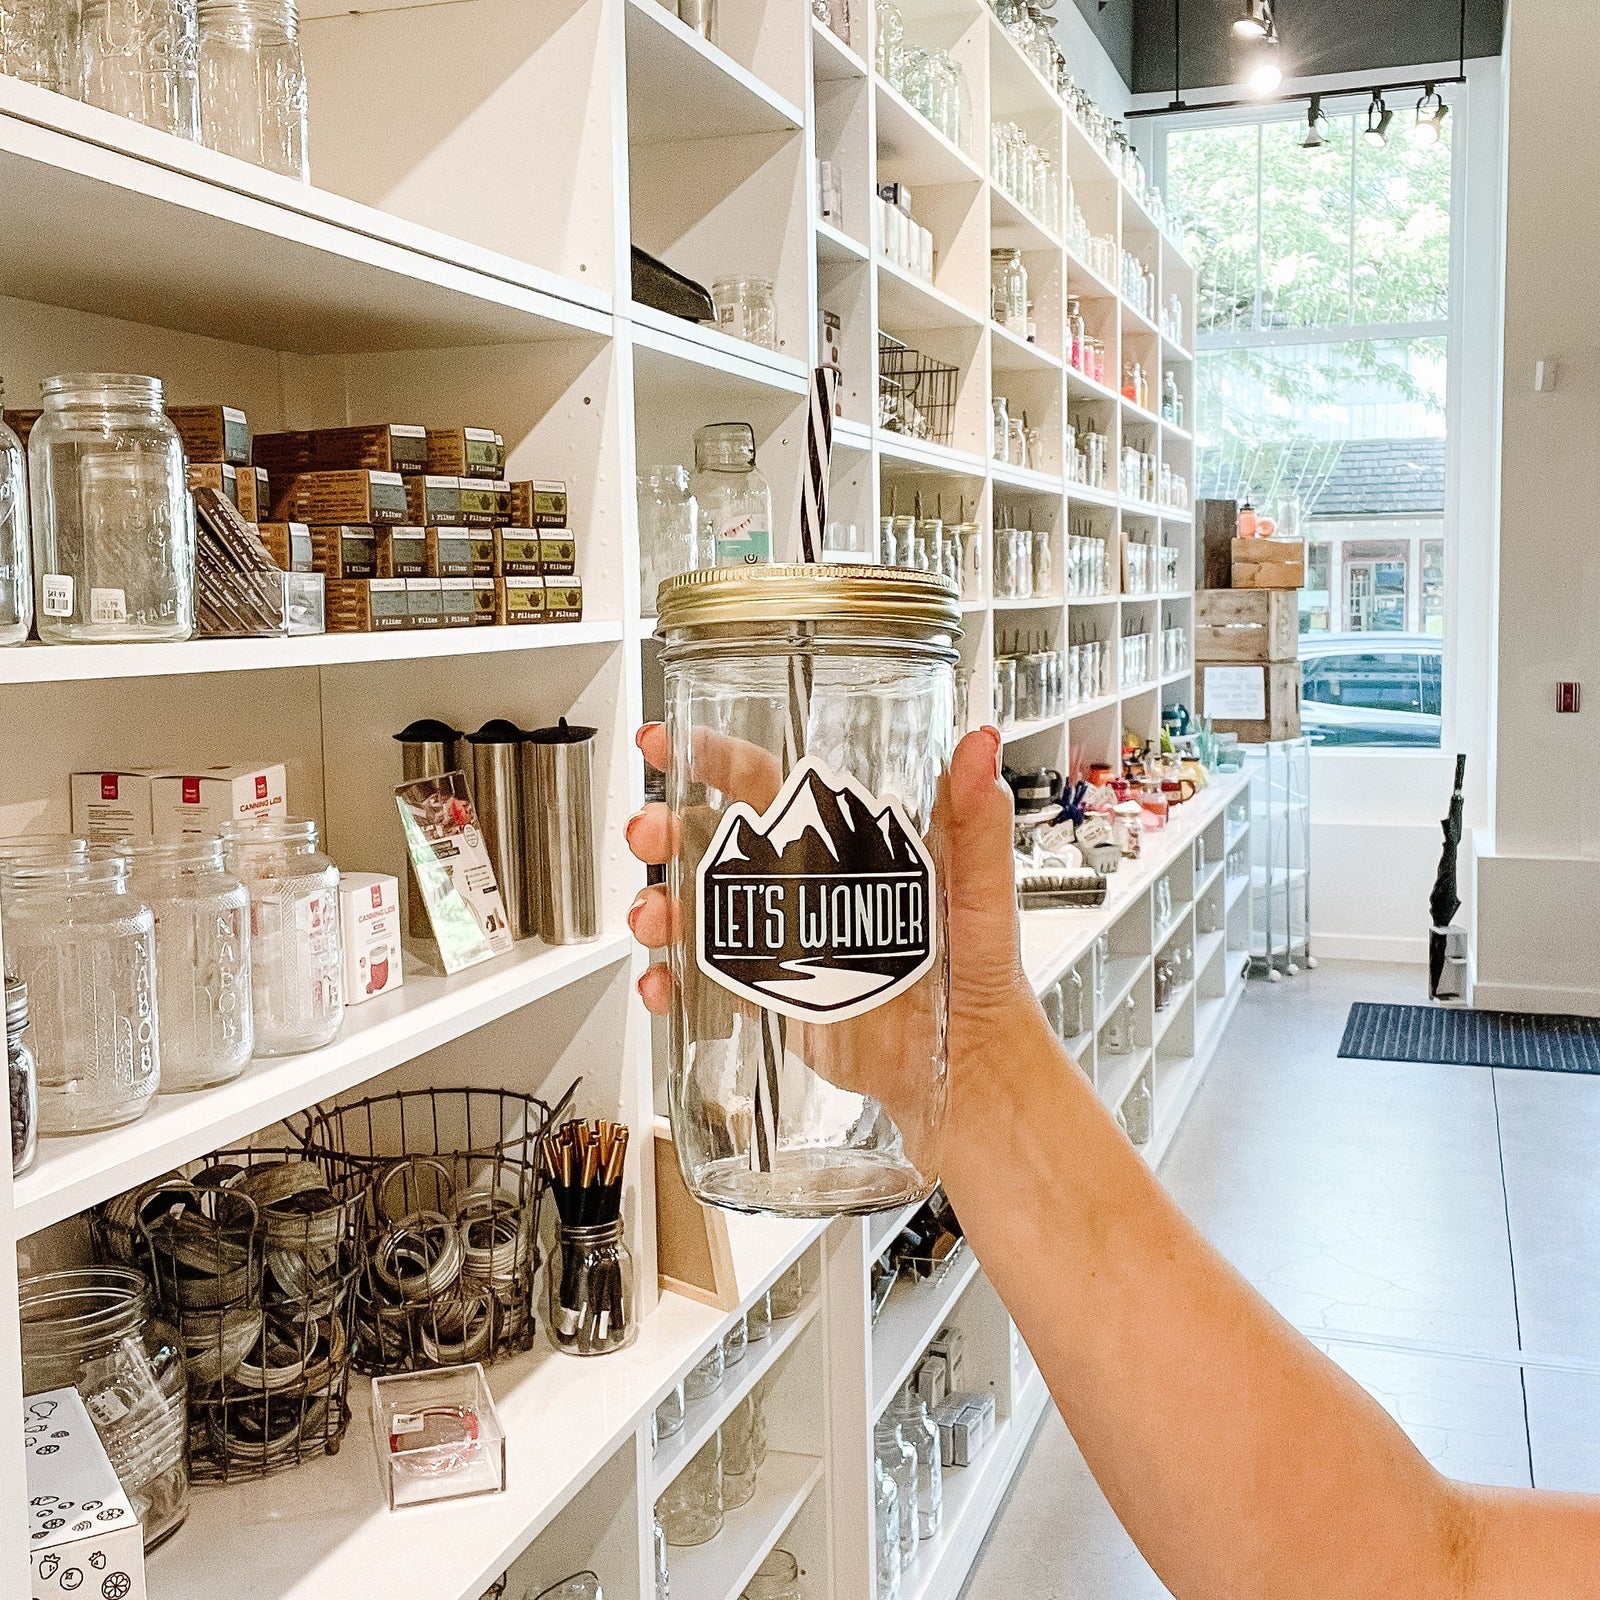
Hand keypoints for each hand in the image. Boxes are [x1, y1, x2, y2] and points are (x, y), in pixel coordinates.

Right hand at [624, 723, 1036, 1169]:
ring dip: (660, 904)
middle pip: (714, 840)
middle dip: (665, 828)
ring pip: (699, 908)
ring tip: (653, 917)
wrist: (969, 1065)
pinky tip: (662, 984)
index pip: (771, 784)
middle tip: (646, 832)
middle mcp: (804, 884)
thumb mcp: (981, 886)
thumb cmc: (982, 969)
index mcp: (844, 843)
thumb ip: (977, 819)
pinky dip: (671, 981)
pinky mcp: (772, 994)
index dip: (714, 758)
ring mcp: (781, 939)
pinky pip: (706, 982)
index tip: (668, 743)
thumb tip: (980, 745)